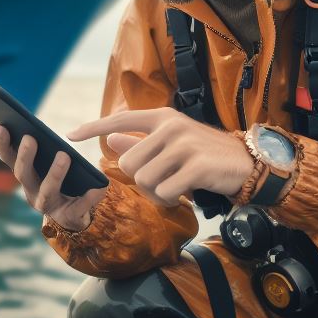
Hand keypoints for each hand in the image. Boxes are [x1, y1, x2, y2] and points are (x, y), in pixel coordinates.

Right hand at [0, 127, 105, 231]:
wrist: (74, 215)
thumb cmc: (62, 180)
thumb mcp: (49, 163)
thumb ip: (44, 148)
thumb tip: (38, 128)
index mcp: (26, 176)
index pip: (8, 159)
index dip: (2, 144)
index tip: (1, 126)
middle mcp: (32, 192)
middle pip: (23, 174)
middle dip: (25, 157)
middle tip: (30, 138)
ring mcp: (49, 206)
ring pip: (47, 191)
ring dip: (54, 173)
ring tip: (64, 156)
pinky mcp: (69, 217)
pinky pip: (78, 207)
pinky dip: (88, 197)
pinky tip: (99, 186)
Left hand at [67, 108, 253, 207]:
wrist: (247, 163)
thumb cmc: (205, 154)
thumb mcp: (172, 142)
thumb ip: (141, 142)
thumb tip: (112, 140)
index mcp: (163, 117)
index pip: (120, 119)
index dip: (93, 128)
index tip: (70, 135)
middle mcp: (171, 127)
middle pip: (130, 163)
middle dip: (141, 181)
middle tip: (161, 184)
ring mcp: (184, 145)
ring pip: (146, 180)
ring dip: (156, 193)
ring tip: (174, 188)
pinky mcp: (196, 165)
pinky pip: (165, 191)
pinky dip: (170, 200)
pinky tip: (184, 195)